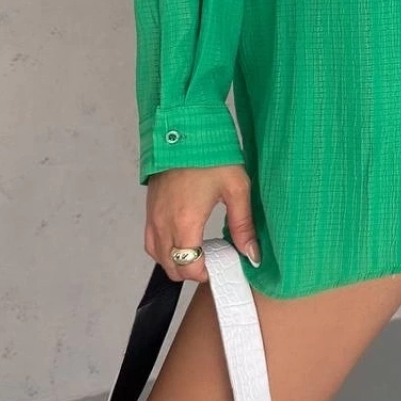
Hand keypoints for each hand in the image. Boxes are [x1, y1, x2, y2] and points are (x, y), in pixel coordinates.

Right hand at [144, 164, 259, 281]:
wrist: (184, 127)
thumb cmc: (211, 155)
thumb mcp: (236, 188)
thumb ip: (243, 225)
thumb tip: (252, 254)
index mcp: (185, 222)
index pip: (188, 266)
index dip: (204, 274)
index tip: (219, 267)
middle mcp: (163, 223)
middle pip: (170, 267)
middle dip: (190, 270)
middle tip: (212, 261)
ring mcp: (152, 215)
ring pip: (157, 255)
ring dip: (175, 261)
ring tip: (198, 252)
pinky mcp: (149, 207)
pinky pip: (150, 239)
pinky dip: (163, 248)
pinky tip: (182, 238)